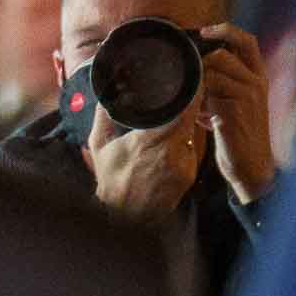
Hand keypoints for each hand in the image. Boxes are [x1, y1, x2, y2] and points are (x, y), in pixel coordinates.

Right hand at [83, 96, 206, 225]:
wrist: (125, 215)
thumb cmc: (111, 180)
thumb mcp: (99, 145)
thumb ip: (104, 116)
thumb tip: (107, 92)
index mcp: (149, 142)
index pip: (182, 111)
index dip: (191, 94)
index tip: (193, 79)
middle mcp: (171, 153)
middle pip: (192, 119)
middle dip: (192, 104)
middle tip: (191, 87)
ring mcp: (183, 165)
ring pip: (196, 133)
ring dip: (192, 120)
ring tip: (186, 107)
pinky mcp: (190, 174)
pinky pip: (195, 148)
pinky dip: (191, 137)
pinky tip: (183, 131)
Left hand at [199, 23, 276, 203]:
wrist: (251, 167)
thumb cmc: (236, 134)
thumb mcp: (231, 102)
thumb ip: (219, 83)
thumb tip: (192, 68)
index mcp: (258, 77)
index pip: (247, 41)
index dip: (226, 30)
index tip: (203, 30)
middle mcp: (256, 82)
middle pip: (225, 52)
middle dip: (201, 57)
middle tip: (184, 66)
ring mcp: (248, 96)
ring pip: (214, 70)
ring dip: (195, 78)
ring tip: (189, 93)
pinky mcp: (235, 111)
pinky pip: (208, 90)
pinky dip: (195, 94)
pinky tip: (191, 108)